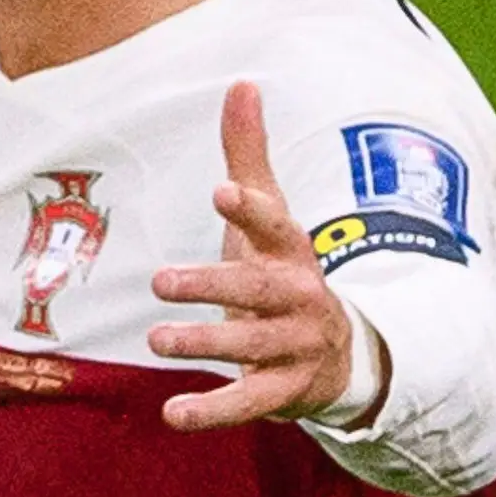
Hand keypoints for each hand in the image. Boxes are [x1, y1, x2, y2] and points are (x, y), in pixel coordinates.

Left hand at [149, 80, 385, 431]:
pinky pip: (249, 402)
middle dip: (211, 285)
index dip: (250, 211)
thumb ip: (250, 156)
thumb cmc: (284, 273)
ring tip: (156, 340)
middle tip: (160, 281)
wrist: (339, 355)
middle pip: (257, 290)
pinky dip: (212, 411)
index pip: (275, 225)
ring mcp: (294, 347)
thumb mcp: (271, 218)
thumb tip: (242, 82)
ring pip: (252, 345)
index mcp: (291, 251)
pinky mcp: (285, 392)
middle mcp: (299, 297)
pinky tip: (173, 413)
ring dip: (204, 343)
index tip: (222, 192)